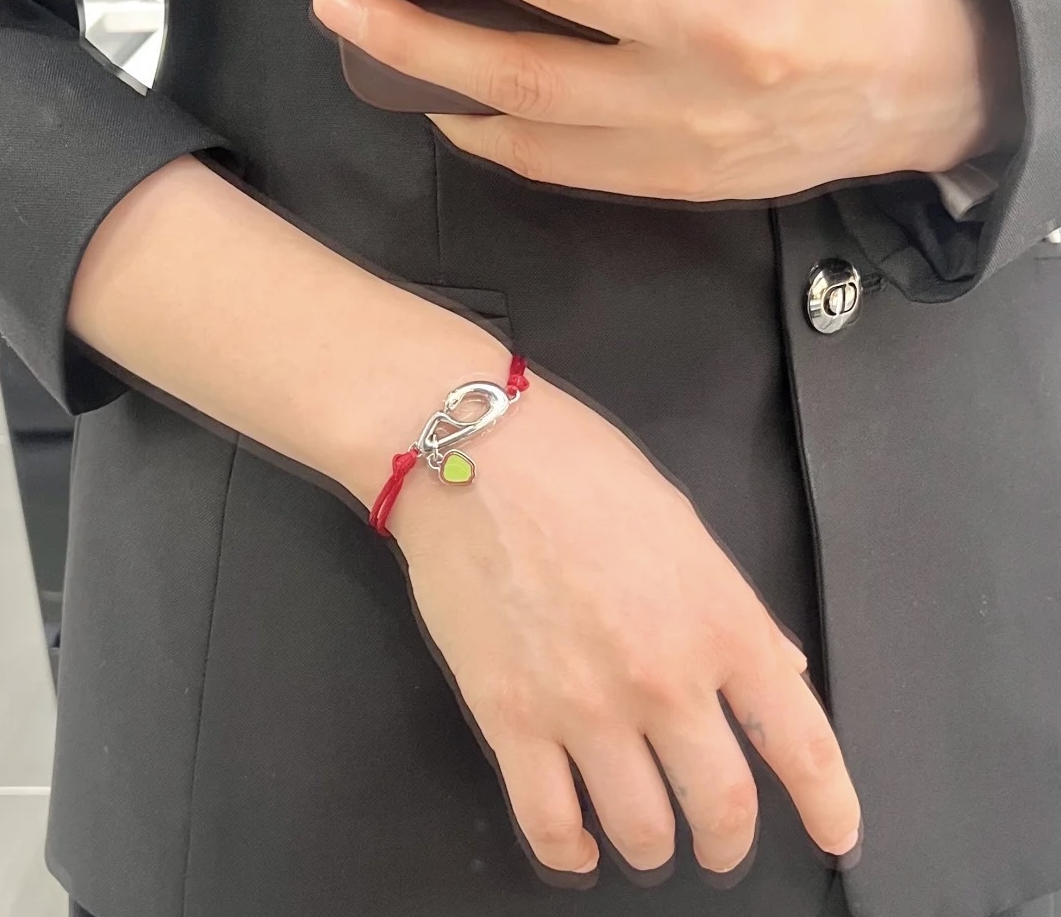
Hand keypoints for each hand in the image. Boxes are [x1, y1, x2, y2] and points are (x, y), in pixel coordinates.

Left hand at [314, 0, 1021, 200]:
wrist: (903, 94)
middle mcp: (712, 56)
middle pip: (550, 11)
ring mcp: (687, 132)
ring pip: (538, 107)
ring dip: (438, 70)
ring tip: (368, 36)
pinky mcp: (673, 182)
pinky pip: (561, 166)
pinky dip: (492, 137)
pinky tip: (446, 110)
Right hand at [387, 373, 860, 875]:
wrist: (473, 456)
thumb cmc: (582, 470)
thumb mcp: (684, 526)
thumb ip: (736, 609)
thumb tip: (779, 669)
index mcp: (720, 620)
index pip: (800, 742)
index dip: (830, 806)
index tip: (837, 836)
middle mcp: (663, 677)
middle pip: (723, 807)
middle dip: (728, 844)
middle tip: (720, 845)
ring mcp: (584, 705)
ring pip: (641, 831)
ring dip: (654, 850)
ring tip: (649, 842)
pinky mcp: (509, 718)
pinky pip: (548, 824)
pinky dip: (570, 853)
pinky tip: (579, 849)